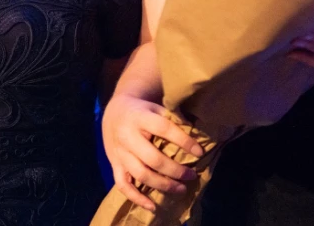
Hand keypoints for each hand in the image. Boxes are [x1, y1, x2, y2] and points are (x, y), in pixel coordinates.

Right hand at [102, 93, 203, 211]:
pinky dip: (137, 198)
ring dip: (163, 185)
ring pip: (140, 174)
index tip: (200, 152)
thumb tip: (199, 134)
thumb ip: (173, 119)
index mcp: (140, 117)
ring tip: (181, 189)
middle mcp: (127, 135)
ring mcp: (119, 152)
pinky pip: (123, 185)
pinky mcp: (114, 164)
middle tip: (192, 176)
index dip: (183, 141)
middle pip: (152, 158)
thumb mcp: (156, 107)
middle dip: (175, 170)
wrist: (113, 112)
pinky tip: (152, 206)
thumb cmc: (142, 111)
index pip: (163, 129)